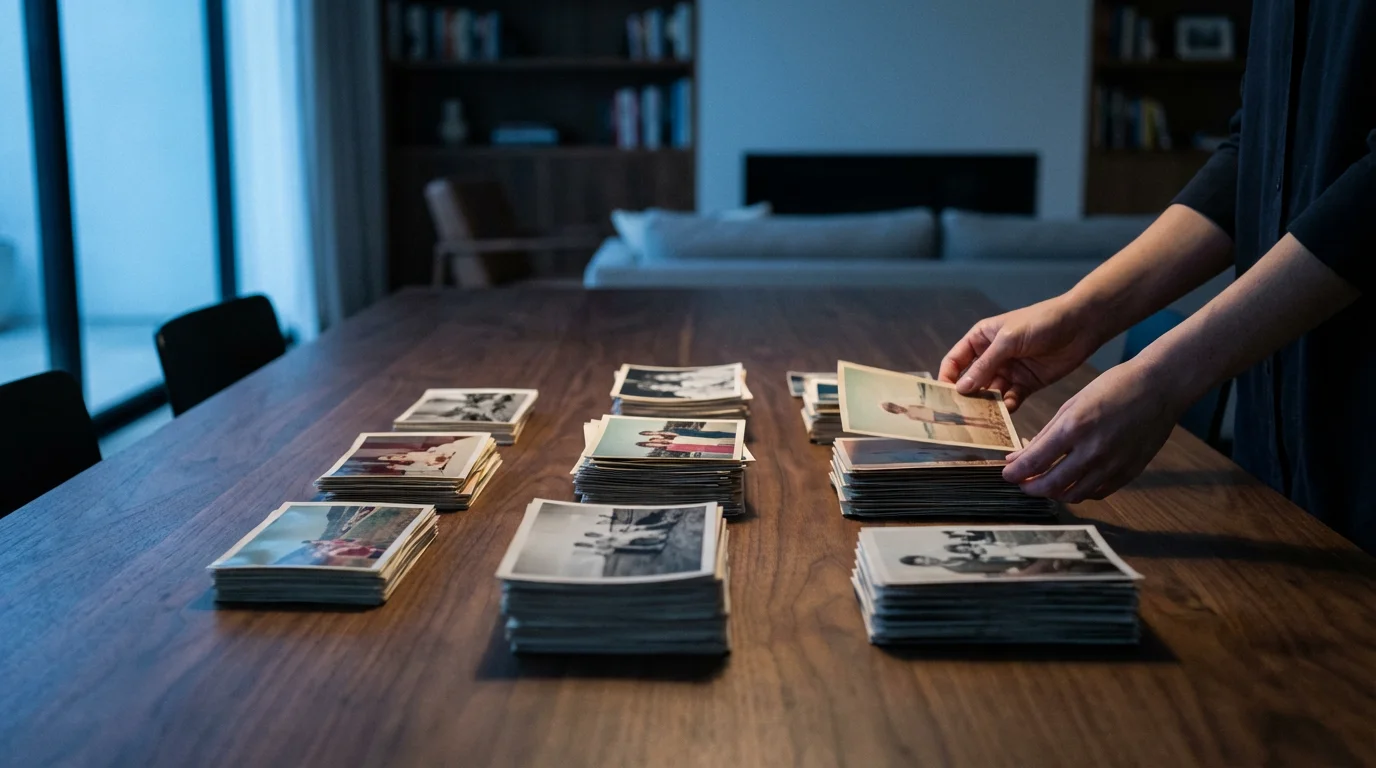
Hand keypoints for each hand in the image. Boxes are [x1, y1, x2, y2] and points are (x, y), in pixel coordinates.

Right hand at [939, 295, 1102, 411]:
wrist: (1081, 325)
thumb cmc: (1041, 322)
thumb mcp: (1008, 340)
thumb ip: (984, 365)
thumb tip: (961, 389)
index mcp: (981, 339)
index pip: (955, 361)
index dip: (947, 377)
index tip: (943, 396)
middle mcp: (992, 357)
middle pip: (971, 381)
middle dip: (967, 396)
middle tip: (960, 414)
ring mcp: (1009, 371)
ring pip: (990, 393)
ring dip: (987, 404)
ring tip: (983, 417)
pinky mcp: (1026, 384)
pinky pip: (1011, 399)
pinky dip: (1007, 406)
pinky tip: (1006, 411)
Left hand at [1002, 360, 1183, 502]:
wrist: (1159, 387)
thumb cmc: (1114, 387)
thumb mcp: (1072, 404)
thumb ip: (1044, 434)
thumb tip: (1018, 457)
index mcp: (1074, 428)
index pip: (1034, 462)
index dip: (1014, 473)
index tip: (1006, 474)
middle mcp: (1093, 451)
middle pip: (1051, 485)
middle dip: (1030, 487)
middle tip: (1022, 482)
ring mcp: (1113, 465)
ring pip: (1073, 495)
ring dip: (1053, 493)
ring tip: (1044, 482)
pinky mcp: (1128, 472)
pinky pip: (1097, 493)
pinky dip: (1079, 492)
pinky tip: (1071, 482)